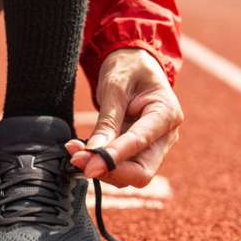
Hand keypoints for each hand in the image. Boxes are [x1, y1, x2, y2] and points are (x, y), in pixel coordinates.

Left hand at [66, 49, 182, 187]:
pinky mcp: (139, 153)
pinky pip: (120, 168)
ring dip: (100, 169)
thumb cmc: (128, 69)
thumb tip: (92, 152)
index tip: (89, 167)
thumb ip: (107, 122)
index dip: (114, 158)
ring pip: (129, 175)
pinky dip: (100, 164)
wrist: (133, 65)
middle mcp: (165, 136)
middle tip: (78, 161)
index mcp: (166, 113)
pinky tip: (81, 151)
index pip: (140, 142)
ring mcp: (154, 148)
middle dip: (109, 172)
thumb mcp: (115, 87)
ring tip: (74, 151)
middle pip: (142, 172)